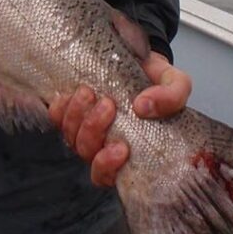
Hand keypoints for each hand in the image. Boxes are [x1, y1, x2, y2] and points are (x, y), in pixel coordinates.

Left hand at [48, 51, 191, 186]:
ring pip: (70, 136)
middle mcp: (104, 143)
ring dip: (77, 116)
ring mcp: (85, 127)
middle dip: (93, 130)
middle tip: (108, 104)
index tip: (121, 148)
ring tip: (90, 92)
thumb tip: (143, 107)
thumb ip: (171, 96)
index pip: (109, 175)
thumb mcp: (176, 83)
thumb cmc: (158, 80)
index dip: (107, 167)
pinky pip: (56, 117)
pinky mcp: (71, 109)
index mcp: (131, 149)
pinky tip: (71, 94)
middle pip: (86, 152)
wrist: (142, 58)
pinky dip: (60, 107)